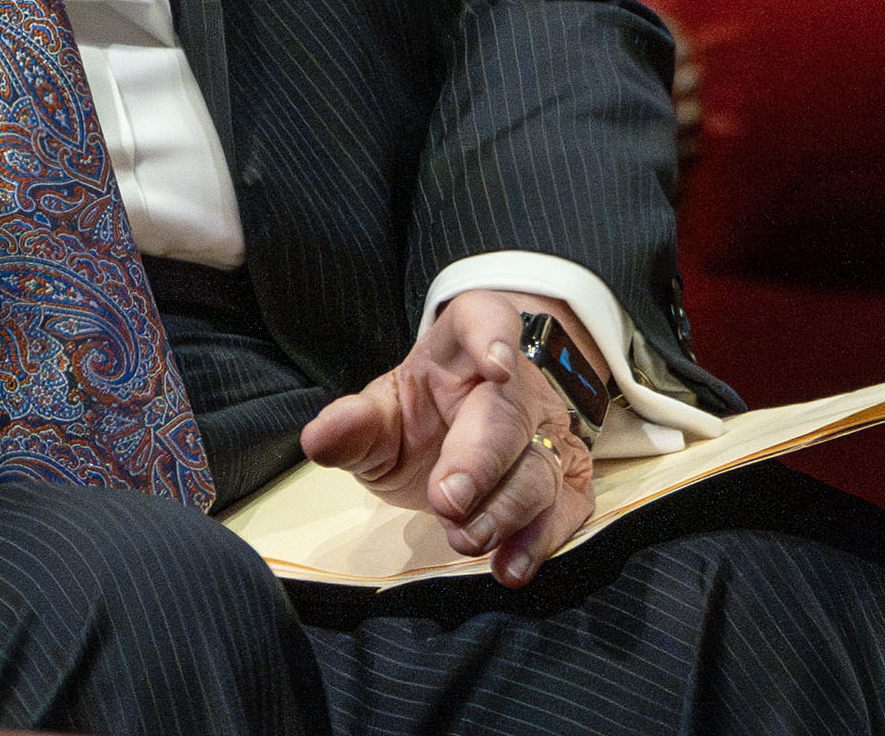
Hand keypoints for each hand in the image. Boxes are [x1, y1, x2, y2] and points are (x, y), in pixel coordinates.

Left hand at [298, 290, 597, 587]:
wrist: (456, 451)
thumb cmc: (415, 424)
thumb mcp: (377, 420)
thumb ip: (352, 426)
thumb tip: (318, 438)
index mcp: (459, 351)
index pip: (484, 317)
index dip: (494, 336)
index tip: (495, 365)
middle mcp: (512, 388)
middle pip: (507, 414)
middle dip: (480, 460)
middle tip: (446, 500)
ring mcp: (545, 434)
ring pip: (538, 468)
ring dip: (503, 510)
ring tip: (464, 539)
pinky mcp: (565, 482)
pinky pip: (565, 511)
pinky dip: (539, 542)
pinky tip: (510, 566)